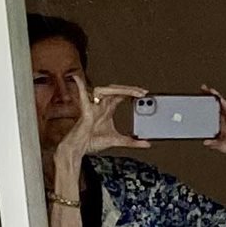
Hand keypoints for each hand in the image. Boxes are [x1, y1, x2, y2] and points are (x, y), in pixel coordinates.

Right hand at [51, 76, 145, 195]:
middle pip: (114, 91)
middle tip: (142, 92)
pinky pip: (82, 95)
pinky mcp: (85, 111)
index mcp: (107, 109)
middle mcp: (100, 105)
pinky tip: (78, 79)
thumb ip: (132, 142)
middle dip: (129, 89)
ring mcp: (92, 107)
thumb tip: (147, 144)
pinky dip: (80, 86)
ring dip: (118, 89)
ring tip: (133, 91)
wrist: (79, 148)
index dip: (131, 92)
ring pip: (104, 90)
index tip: (144, 93)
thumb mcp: (118, 141)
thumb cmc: (92, 141)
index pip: (120, 95)